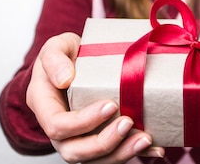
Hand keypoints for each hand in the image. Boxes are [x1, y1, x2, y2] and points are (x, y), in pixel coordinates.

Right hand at [26, 32, 164, 162]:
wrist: (75, 62)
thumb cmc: (64, 55)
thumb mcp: (56, 46)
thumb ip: (55, 58)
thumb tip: (65, 78)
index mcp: (44, 106)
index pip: (57, 126)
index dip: (83, 122)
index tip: (110, 105)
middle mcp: (58, 129)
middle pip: (74, 151)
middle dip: (104, 143)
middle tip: (128, 123)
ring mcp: (77, 138)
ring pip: (95, 159)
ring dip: (121, 154)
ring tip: (145, 139)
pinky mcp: (97, 139)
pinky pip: (112, 155)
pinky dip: (135, 153)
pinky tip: (155, 148)